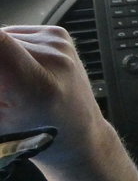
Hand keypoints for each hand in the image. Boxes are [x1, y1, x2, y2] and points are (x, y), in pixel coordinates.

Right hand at [0, 25, 137, 180]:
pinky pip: (18, 35)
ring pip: (3, 37)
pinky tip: (19, 81)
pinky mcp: (62, 36)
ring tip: (15, 93)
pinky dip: (9, 54)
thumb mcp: (2, 126)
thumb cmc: (46, 144)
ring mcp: (62, 44)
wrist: (85, 141)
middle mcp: (58, 57)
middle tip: (6, 98)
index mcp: (41, 82)